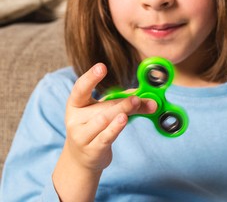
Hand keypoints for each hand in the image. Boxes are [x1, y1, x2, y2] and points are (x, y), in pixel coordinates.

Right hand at [53, 63, 156, 200]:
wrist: (81, 158)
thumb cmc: (95, 128)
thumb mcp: (104, 112)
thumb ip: (125, 103)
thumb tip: (151, 99)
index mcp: (76, 104)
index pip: (80, 88)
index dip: (90, 77)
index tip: (102, 67)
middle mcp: (75, 119)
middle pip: (103, 107)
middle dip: (122, 102)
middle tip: (138, 97)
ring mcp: (81, 135)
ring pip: (104, 120)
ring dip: (122, 111)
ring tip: (136, 104)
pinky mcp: (91, 149)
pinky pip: (106, 136)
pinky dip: (116, 128)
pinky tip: (124, 120)